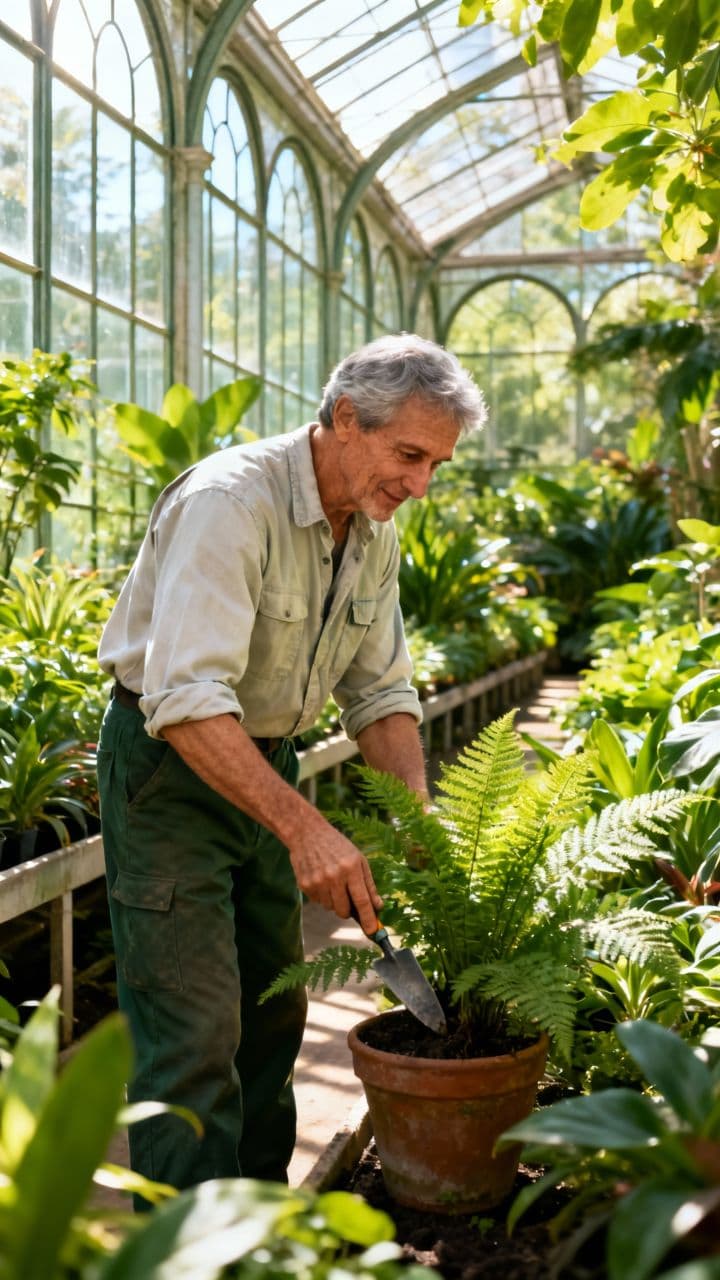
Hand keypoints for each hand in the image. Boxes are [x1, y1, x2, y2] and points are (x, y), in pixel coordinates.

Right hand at [287, 819, 382, 934]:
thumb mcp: (359, 860)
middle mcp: (334, 877)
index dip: (368, 919)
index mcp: (351, 868)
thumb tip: (378, 907)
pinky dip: (322, 896)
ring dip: (334, 901)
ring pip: (330, 908)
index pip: (362, 900)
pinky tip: (320, 878)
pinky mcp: (304, 885)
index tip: (373, 932)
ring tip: (331, 881)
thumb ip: (369, 885)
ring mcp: (317, 882)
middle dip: (348, 910)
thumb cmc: (337, 846)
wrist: (307, 833)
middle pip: (344, 911)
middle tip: (347, 895)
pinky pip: (317, 902)